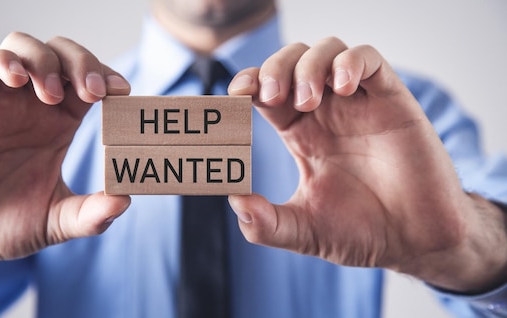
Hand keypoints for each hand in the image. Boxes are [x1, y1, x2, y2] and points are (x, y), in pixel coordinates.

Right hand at [0, 32, 130, 264]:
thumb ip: (90, 215)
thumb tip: (125, 201)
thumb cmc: (5, 225)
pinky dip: (1, 61)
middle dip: (83, 62)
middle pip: (62, 54)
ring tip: (52, 94)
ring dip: (45, 61)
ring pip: (23, 47)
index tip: (122, 91)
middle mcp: (32, 106)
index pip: (89, 81)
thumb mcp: (55, 222)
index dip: (107, 76)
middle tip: (94, 91)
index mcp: (59, 124)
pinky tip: (16, 81)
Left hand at [227, 37, 506, 292]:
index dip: (247, 84)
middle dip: (273, 68)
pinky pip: (369, 59)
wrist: (414, 242)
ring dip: (308, 65)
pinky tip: (343, 87)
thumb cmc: (361, 233)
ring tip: (307, 100)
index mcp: (300, 133)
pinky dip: (350, 62)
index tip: (235, 95)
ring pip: (327, 51)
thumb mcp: (303, 231)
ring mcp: (358, 103)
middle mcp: (326, 112)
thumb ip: (266, 224)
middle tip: (271, 96)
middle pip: (291, 61)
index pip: (264, 91)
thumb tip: (233, 202)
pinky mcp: (391, 100)